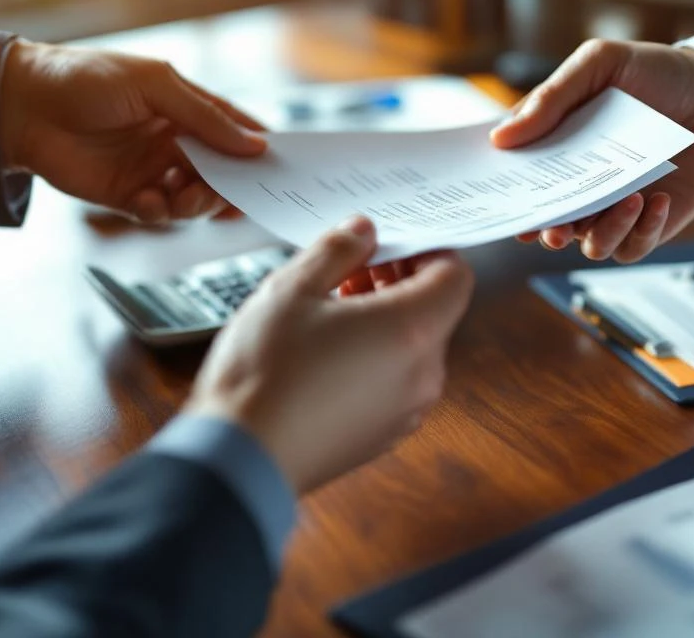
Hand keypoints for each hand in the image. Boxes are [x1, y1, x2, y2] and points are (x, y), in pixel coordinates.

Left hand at [0, 39, 266, 223]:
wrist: (23, 106)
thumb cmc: (89, 79)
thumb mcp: (156, 85)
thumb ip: (206, 118)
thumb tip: (255, 145)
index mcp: (187, 110)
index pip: (236, 132)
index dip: (260, 149)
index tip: (281, 167)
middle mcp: (176, 142)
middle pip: (222, 173)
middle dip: (231, 186)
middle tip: (236, 195)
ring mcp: (154, 170)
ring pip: (196, 199)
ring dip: (198, 203)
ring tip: (182, 198)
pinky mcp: (129, 196)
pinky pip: (160, 214)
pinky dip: (159, 212)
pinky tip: (146, 200)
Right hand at [185, 217, 473, 493]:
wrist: (238, 462)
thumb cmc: (265, 374)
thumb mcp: (292, 290)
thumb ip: (337, 251)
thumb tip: (364, 232)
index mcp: (412, 331)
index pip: (455, 276)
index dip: (427, 253)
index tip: (389, 247)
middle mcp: (423, 374)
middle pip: (435, 312)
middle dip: (398, 284)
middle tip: (350, 274)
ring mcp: (407, 411)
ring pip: (414, 349)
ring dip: (384, 322)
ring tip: (330, 314)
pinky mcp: (385, 435)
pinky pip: (396, 383)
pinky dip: (376, 359)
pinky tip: (326, 355)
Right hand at [490, 39, 693, 262]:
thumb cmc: (653, 73)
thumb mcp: (598, 65)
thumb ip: (551, 98)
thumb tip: (500, 136)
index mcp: (556, 152)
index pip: (520, 184)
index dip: (507, 197)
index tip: (502, 200)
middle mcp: (580, 187)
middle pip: (549, 225)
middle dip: (547, 231)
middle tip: (553, 227)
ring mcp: (615, 208)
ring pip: (592, 245)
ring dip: (602, 231)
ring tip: (627, 200)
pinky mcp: (651, 224)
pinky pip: (634, 246)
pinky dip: (642, 230)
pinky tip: (657, 200)